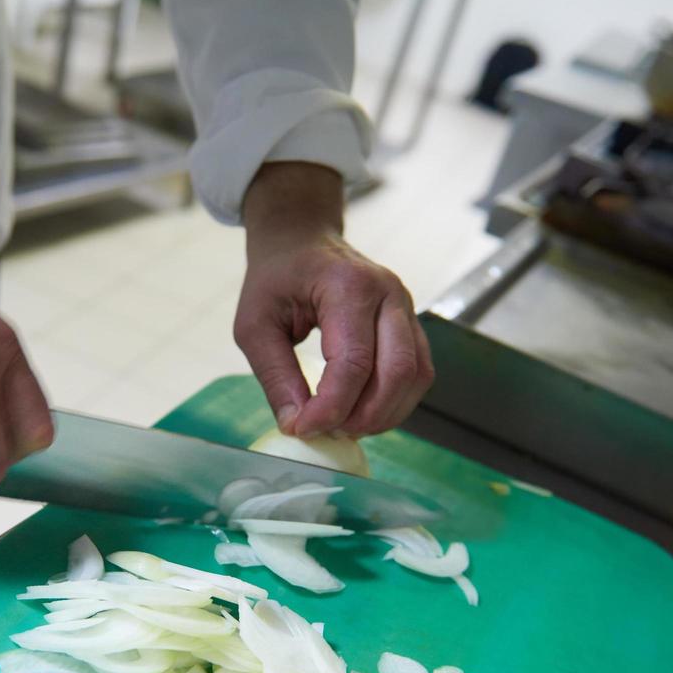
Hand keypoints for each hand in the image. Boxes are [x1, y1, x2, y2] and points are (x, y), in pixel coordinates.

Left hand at [235, 163, 433, 437]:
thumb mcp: (254, 325)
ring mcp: (406, 306)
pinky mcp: (411, 323)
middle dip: (364, 416)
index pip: (353, 363)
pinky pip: (418, 372)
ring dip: (384, 414)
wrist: (301, 240)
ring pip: (415, 376)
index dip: (331, 408)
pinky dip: (395, 402)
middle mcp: (388, 293)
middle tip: (328, 432)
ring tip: (344, 426)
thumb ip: (275, 377)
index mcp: (348, 286)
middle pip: (397, 372)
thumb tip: (297, 426)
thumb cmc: (276, 278)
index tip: (303, 429)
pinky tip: (363, 412)